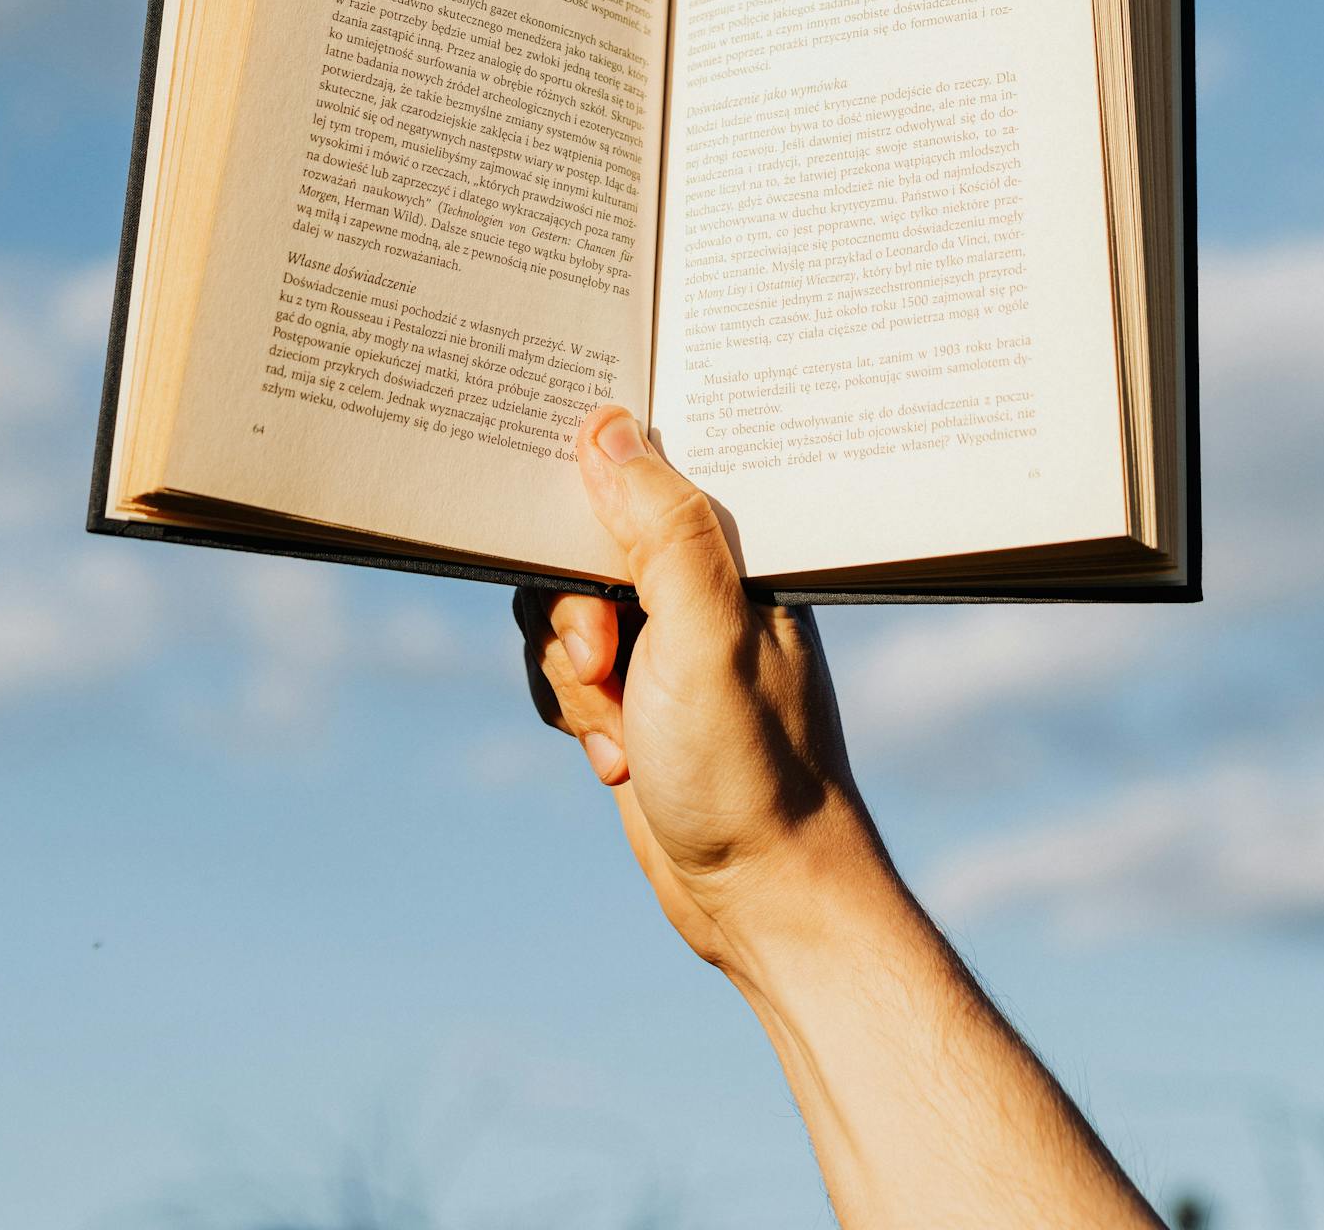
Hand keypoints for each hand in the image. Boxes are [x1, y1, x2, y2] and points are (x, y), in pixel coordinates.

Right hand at [514, 406, 880, 976]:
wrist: (762, 897)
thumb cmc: (752, 767)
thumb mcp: (706, 635)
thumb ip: (662, 528)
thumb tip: (607, 427)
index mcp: (736, 548)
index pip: (642, 469)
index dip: (590, 500)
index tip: (574, 551)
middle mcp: (702, 581)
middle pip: (582, 541)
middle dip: (575, 614)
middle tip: (608, 663)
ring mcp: (668, 637)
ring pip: (561, 609)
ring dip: (575, 678)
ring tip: (628, 734)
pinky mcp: (640, 691)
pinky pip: (563, 669)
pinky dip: (576, 714)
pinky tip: (623, 760)